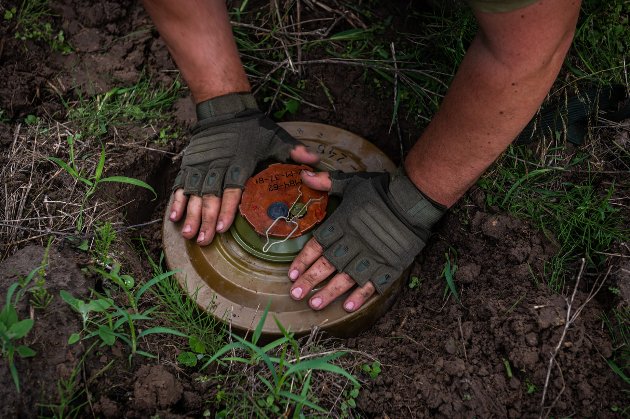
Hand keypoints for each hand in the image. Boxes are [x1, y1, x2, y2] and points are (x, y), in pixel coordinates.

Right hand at [169, 93, 318, 244]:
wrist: (225, 108)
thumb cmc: (252, 128)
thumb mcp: (276, 137)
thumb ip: (294, 152)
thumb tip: (315, 162)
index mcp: (239, 161)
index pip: (231, 188)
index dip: (226, 208)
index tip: (223, 227)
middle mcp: (217, 164)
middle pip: (210, 195)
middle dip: (205, 218)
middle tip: (202, 239)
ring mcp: (201, 165)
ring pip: (194, 193)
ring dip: (191, 214)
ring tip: (188, 233)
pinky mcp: (190, 164)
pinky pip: (181, 184)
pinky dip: (178, 200)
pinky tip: (174, 217)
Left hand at [288, 169, 444, 311]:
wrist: (413, 200)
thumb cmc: (381, 190)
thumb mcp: (352, 182)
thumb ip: (327, 182)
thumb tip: (303, 174)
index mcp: (342, 224)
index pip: (317, 246)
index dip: (303, 261)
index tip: (291, 274)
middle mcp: (353, 243)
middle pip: (327, 265)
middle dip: (310, 281)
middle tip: (296, 294)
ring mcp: (371, 256)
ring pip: (346, 278)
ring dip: (330, 292)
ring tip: (315, 305)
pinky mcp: (389, 265)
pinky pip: (373, 284)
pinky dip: (361, 296)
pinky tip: (349, 307)